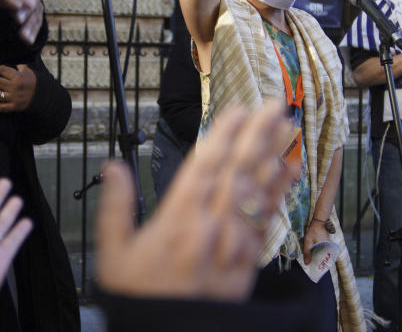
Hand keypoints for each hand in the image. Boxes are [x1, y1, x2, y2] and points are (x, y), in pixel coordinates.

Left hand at [0, 64, 37, 112]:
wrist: (43, 94)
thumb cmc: (33, 81)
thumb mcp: (28, 71)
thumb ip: (19, 66)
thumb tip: (11, 65)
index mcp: (18, 77)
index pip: (3, 70)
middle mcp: (14, 87)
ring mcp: (14, 97)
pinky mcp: (15, 106)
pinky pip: (3, 107)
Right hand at [96, 101, 296, 300]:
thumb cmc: (140, 297)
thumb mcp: (113, 253)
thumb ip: (115, 207)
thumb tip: (114, 167)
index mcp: (177, 220)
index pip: (205, 166)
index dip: (223, 135)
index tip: (237, 109)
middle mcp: (211, 227)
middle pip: (238, 171)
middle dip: (258, 134)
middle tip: (275, 104)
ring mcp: (234, 244)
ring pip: (257, 191)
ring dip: (273, 154)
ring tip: (286, 126)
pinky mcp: (248, 262)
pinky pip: (267, 219)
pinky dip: (279, 192)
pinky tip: (289, 169)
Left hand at [302, 219, 331, 264]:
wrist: (318, 222)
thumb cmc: (314, 231)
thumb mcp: (308, 242)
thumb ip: (307, 252)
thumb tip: (307, 263)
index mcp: (327, 250)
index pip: (327, 261)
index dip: (322, 266)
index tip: (317, 270)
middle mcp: (329, 249)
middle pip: (324, 259)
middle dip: (319, 263)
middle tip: (313, 268)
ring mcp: (328, 246)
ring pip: (323, 255)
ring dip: (318, 258)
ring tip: (312, 262)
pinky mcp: (326, 244)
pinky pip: (322, 251)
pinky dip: (318, 253)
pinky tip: (313, 255)